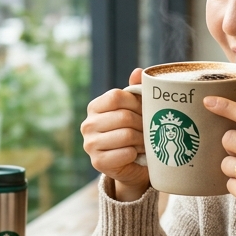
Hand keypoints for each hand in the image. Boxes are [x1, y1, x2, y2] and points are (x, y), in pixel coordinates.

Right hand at [80, 68, 148, 200]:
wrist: (132, 165)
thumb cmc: (134, 131)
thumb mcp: (135, 110)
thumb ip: (136, 91)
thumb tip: (138, 71)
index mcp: (95, 107)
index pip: (116, 96)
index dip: (136, 103)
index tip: (143, 111)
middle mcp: (87, 124)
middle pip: (124, 117)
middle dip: (142, 124)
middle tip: (148, 130)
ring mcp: (90, 144)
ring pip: (126, 135)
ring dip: (141, 140)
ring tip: (143, 142)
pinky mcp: (98, 162)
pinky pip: (126, 153)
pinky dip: (136, 154)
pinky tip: (136, 155)